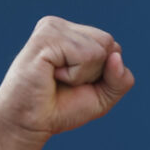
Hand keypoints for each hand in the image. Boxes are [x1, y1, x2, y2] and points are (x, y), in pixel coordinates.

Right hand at [0, 16, 135, 149]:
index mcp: (72, 33)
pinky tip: (52, 76)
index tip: (75, 84)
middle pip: (109, 44)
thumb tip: (116, 56)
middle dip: (95, 73)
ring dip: (83, 75)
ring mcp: (52, 28)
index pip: (113, 47)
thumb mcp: (102, 96)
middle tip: (66, 82)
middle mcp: (60, 26)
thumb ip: (120, 79)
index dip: (103, 74)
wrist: (28, 124)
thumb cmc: (60, 108)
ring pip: (100, 49)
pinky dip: (74, 75)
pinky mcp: (46, 37)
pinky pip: (86, 55)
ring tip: (57, 79)